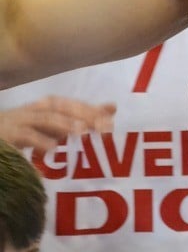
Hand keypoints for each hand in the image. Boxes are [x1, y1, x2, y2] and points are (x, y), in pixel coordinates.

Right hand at [0, 96, 115, 150]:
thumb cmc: (18, 132)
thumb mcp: (47, 127)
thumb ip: (75, 120)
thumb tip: (112, 108)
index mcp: (44, 107)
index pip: (71, 105)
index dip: (91, 109)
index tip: (111, 118)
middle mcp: (33, 111)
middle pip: (61, 108)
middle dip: (84, 115)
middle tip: (104, 127)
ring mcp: (19, 121)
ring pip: (45, 119)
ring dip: (65, 124)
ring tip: (83, 132)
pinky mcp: (7, 135)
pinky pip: (25, 137)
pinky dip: (39, 141)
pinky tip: (52, 148)